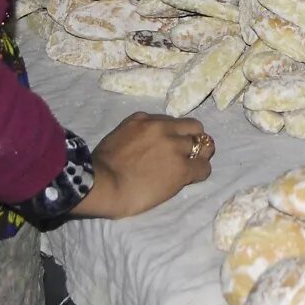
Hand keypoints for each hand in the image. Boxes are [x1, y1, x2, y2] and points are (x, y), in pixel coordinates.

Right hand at [71, 112, 213, 219]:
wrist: (102, 184)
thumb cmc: (101, 168)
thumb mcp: (117, 137)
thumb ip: (136, 135)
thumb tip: (144, 145)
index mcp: (144, 120)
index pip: (171, 122)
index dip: (174, 134)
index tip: (170, 145)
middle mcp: (163, 128)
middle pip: (193, 127)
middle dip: (192, 139)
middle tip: (188, 153)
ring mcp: (174, 147)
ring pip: (203, 145)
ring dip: (199, 155)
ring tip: (194, 165)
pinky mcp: (182, 168)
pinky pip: (203, 167)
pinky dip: (201, 172)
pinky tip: (192, 179)